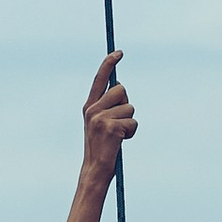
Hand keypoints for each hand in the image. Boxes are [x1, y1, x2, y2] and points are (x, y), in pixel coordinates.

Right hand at [80, 50, 135, 169]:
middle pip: (121, 90)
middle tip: (118, 122)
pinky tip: (120, 141)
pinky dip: (131, 132)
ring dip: (129, 121)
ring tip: (118, 135)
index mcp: (89, 106)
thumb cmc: (103, 147)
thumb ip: (107, 106)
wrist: (95, 169)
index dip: (109, 63)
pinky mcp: (110, 127)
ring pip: (129, 107)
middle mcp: (92, 109)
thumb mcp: (100, 123)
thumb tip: (120, 87)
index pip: (100, 79)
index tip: (120, 52)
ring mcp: (100, 118)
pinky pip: (133, 121)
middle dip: (126, 104)